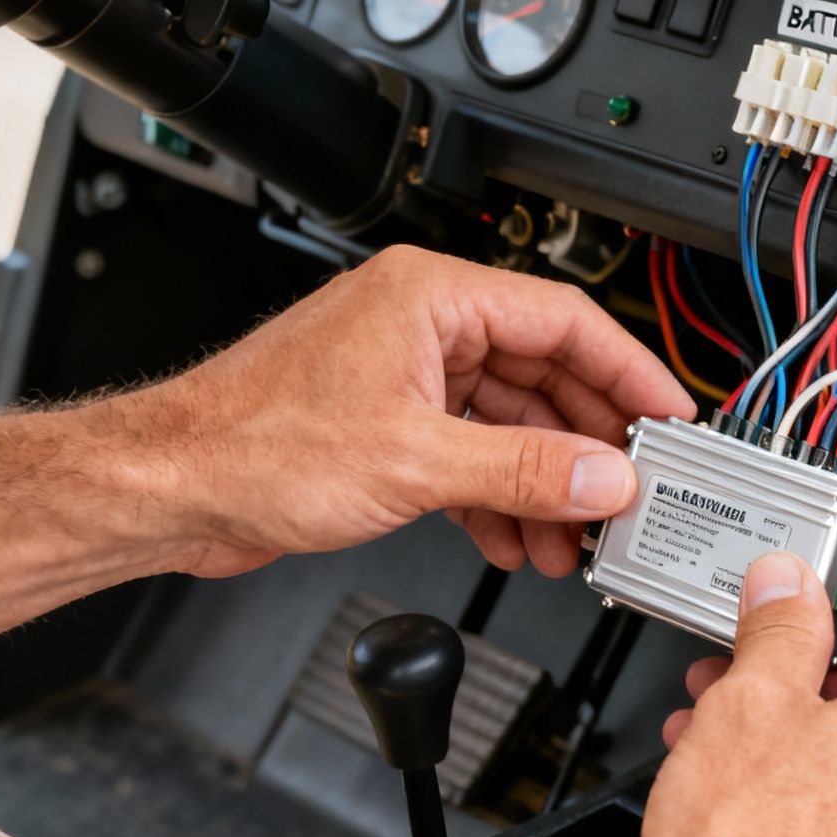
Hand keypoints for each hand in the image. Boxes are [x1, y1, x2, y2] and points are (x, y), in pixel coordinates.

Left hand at [119, 245, 693, 578]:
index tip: (669, 417)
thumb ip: (523, 469)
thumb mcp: (416, 462)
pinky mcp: (384, 427)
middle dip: (585, 444)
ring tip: (571, 538)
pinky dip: (497, 497)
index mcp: (430, 297)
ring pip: (507, 424)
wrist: (167, 490)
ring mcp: (402, 377)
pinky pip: (469, 455)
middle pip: (542, 375)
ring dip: (543, 484)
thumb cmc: (252, 443)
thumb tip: (601, 475)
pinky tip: (514, 539)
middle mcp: (420, 325)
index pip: (564, 320)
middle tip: (628, 492)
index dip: (628, 370)